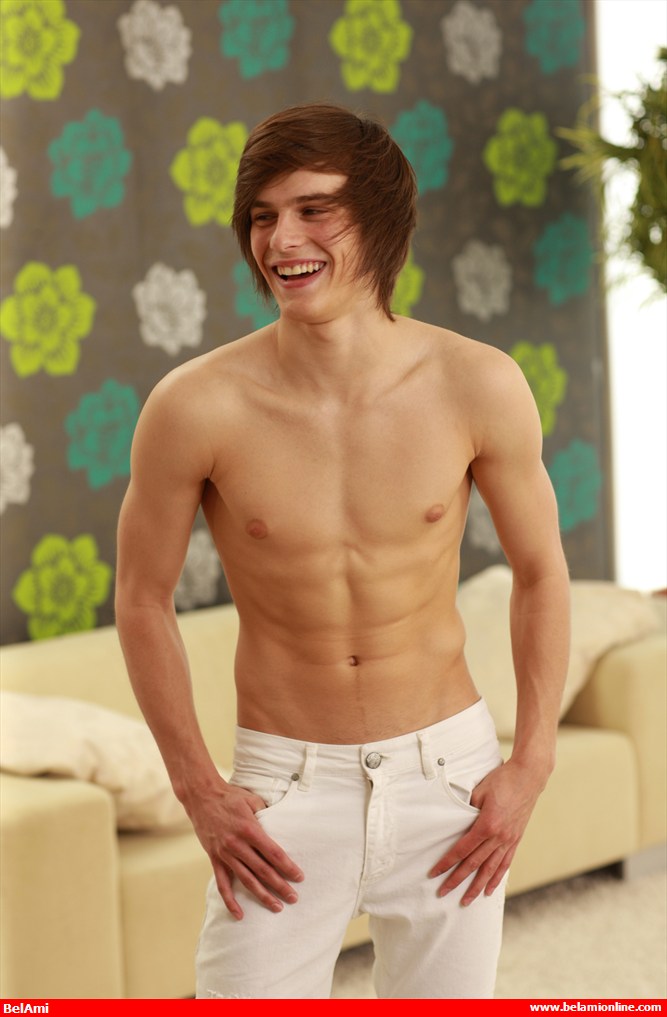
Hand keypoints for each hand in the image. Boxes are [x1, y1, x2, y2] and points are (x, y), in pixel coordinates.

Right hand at [184, 779, 303, 920]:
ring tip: (276, 907)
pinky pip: (223, 884)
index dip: (288, 867)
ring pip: (246, 880)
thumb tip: (280, 825)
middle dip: (280, 886)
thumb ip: (266, 814)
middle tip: (294, 898)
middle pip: (263, 870)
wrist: (201, 796)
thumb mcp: (252, 800)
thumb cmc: (230, 796)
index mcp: (250, 829)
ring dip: (262, 895)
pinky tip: (240, 914)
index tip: (299, 877)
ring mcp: (225, 854)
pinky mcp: (215, 859)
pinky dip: (230, 901)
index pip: (274, 853)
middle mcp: (237, 844)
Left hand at [428, 759, 542, 905]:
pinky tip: (490, 888)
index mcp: (486, 825)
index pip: (462, 849)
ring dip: (477, 886)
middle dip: (457, 880)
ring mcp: (509, 840)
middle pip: (474, 864)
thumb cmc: (502, 779)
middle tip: (443, 893)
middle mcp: (498, 837)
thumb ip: (467, 808)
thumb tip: (456, 821)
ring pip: (490, 869)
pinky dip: (497, 878)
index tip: (435, 873)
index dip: (447, 863)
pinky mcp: (516, 839)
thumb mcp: (479, 790)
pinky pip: (505, 863)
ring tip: (467, 900)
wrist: (529, 776)